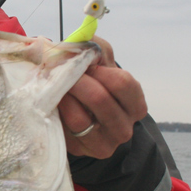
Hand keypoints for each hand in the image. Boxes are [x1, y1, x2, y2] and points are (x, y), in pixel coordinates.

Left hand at [59, 36, 147, 158]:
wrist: (81, 120)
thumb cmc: (94, 86)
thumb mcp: (101, 65)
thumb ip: (97, 49)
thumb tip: (83, 39)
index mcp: (135, 106)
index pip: (123, 84)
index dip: (100, 69)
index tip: (84, 63)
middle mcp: (124, 129)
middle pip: (100, 99)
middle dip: (77, 80)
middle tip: (62, 70)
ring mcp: (103, 145)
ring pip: (80, 118)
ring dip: (63, 96)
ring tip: (56, 85)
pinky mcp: (81, 152)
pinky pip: (64, 130)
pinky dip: (57, 112)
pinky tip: (54, 102)